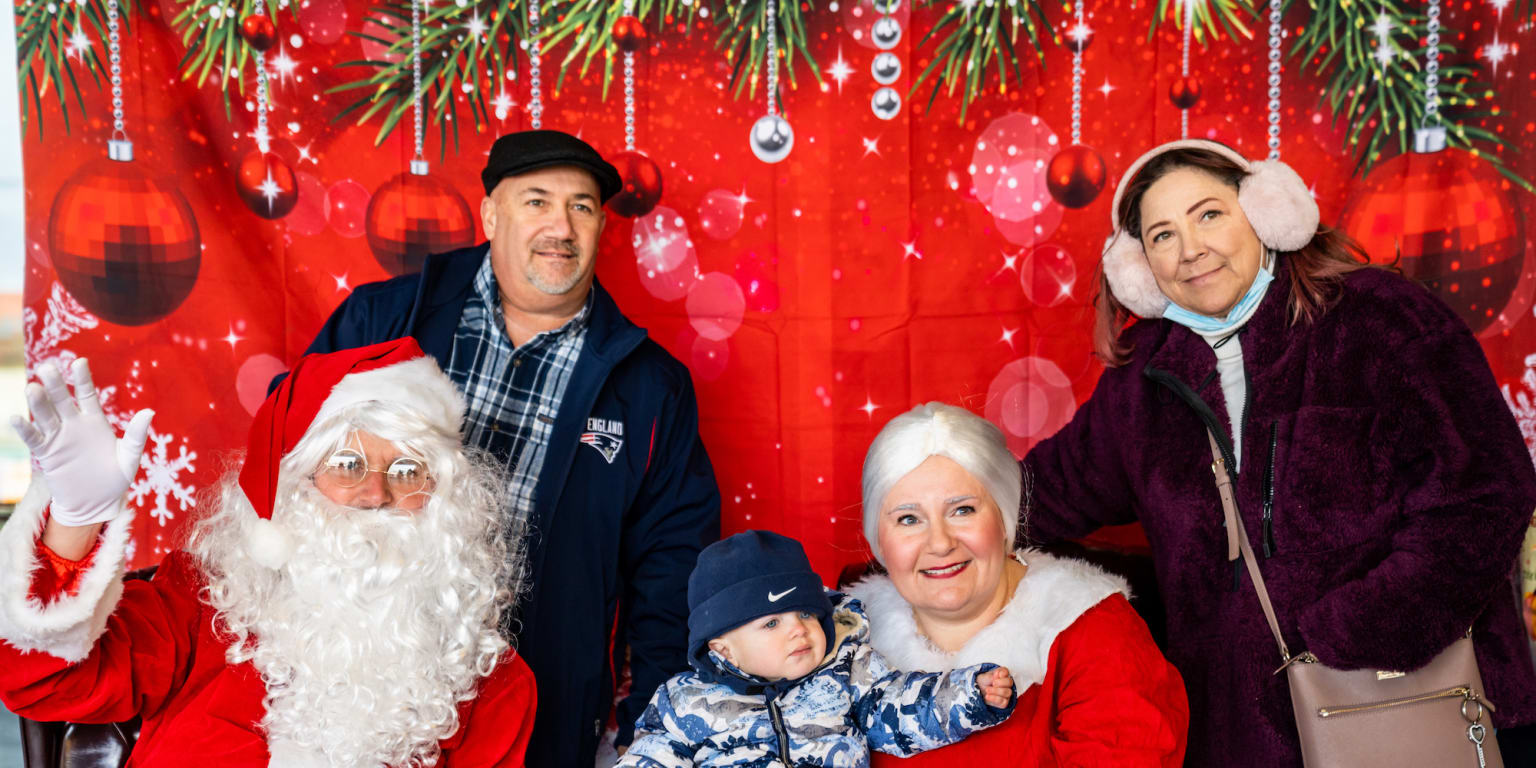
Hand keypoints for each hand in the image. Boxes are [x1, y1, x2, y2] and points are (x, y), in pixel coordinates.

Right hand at [11, 359, 152, 527]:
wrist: (98, 503)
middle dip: (55, 384)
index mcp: (95, 420)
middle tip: (47, 367)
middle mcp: (74, 424)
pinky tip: (16, 418)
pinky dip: (25, 430)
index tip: (79, 361)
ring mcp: (58, 438)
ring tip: (32, 388)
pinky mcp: (47, 454)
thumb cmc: (116, 478)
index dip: (83, 378)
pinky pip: (34, 439)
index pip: (87, 394)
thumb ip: (136, 435)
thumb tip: (149, 412)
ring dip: (38, 403)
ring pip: (46, 416)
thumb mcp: (130, 457)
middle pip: (62, 400)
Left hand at [977, 666, 1014, 708]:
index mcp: (1002, 674)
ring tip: (987, 690)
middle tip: (993, 683)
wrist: (978, 692)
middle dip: (1001, 683)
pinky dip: (994, 699)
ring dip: (996, 691)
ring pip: (1007, 692)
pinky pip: (1004, 702)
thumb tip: (996, 676)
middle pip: (1009, 682)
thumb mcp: (983, 677)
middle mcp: (1006, 683)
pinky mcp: (1004, 702)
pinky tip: (988, 696)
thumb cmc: (983, 682)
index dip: (1001, 674)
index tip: (995, 675)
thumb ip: (990, 676)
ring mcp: (1006, 692)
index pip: (1006, 672)